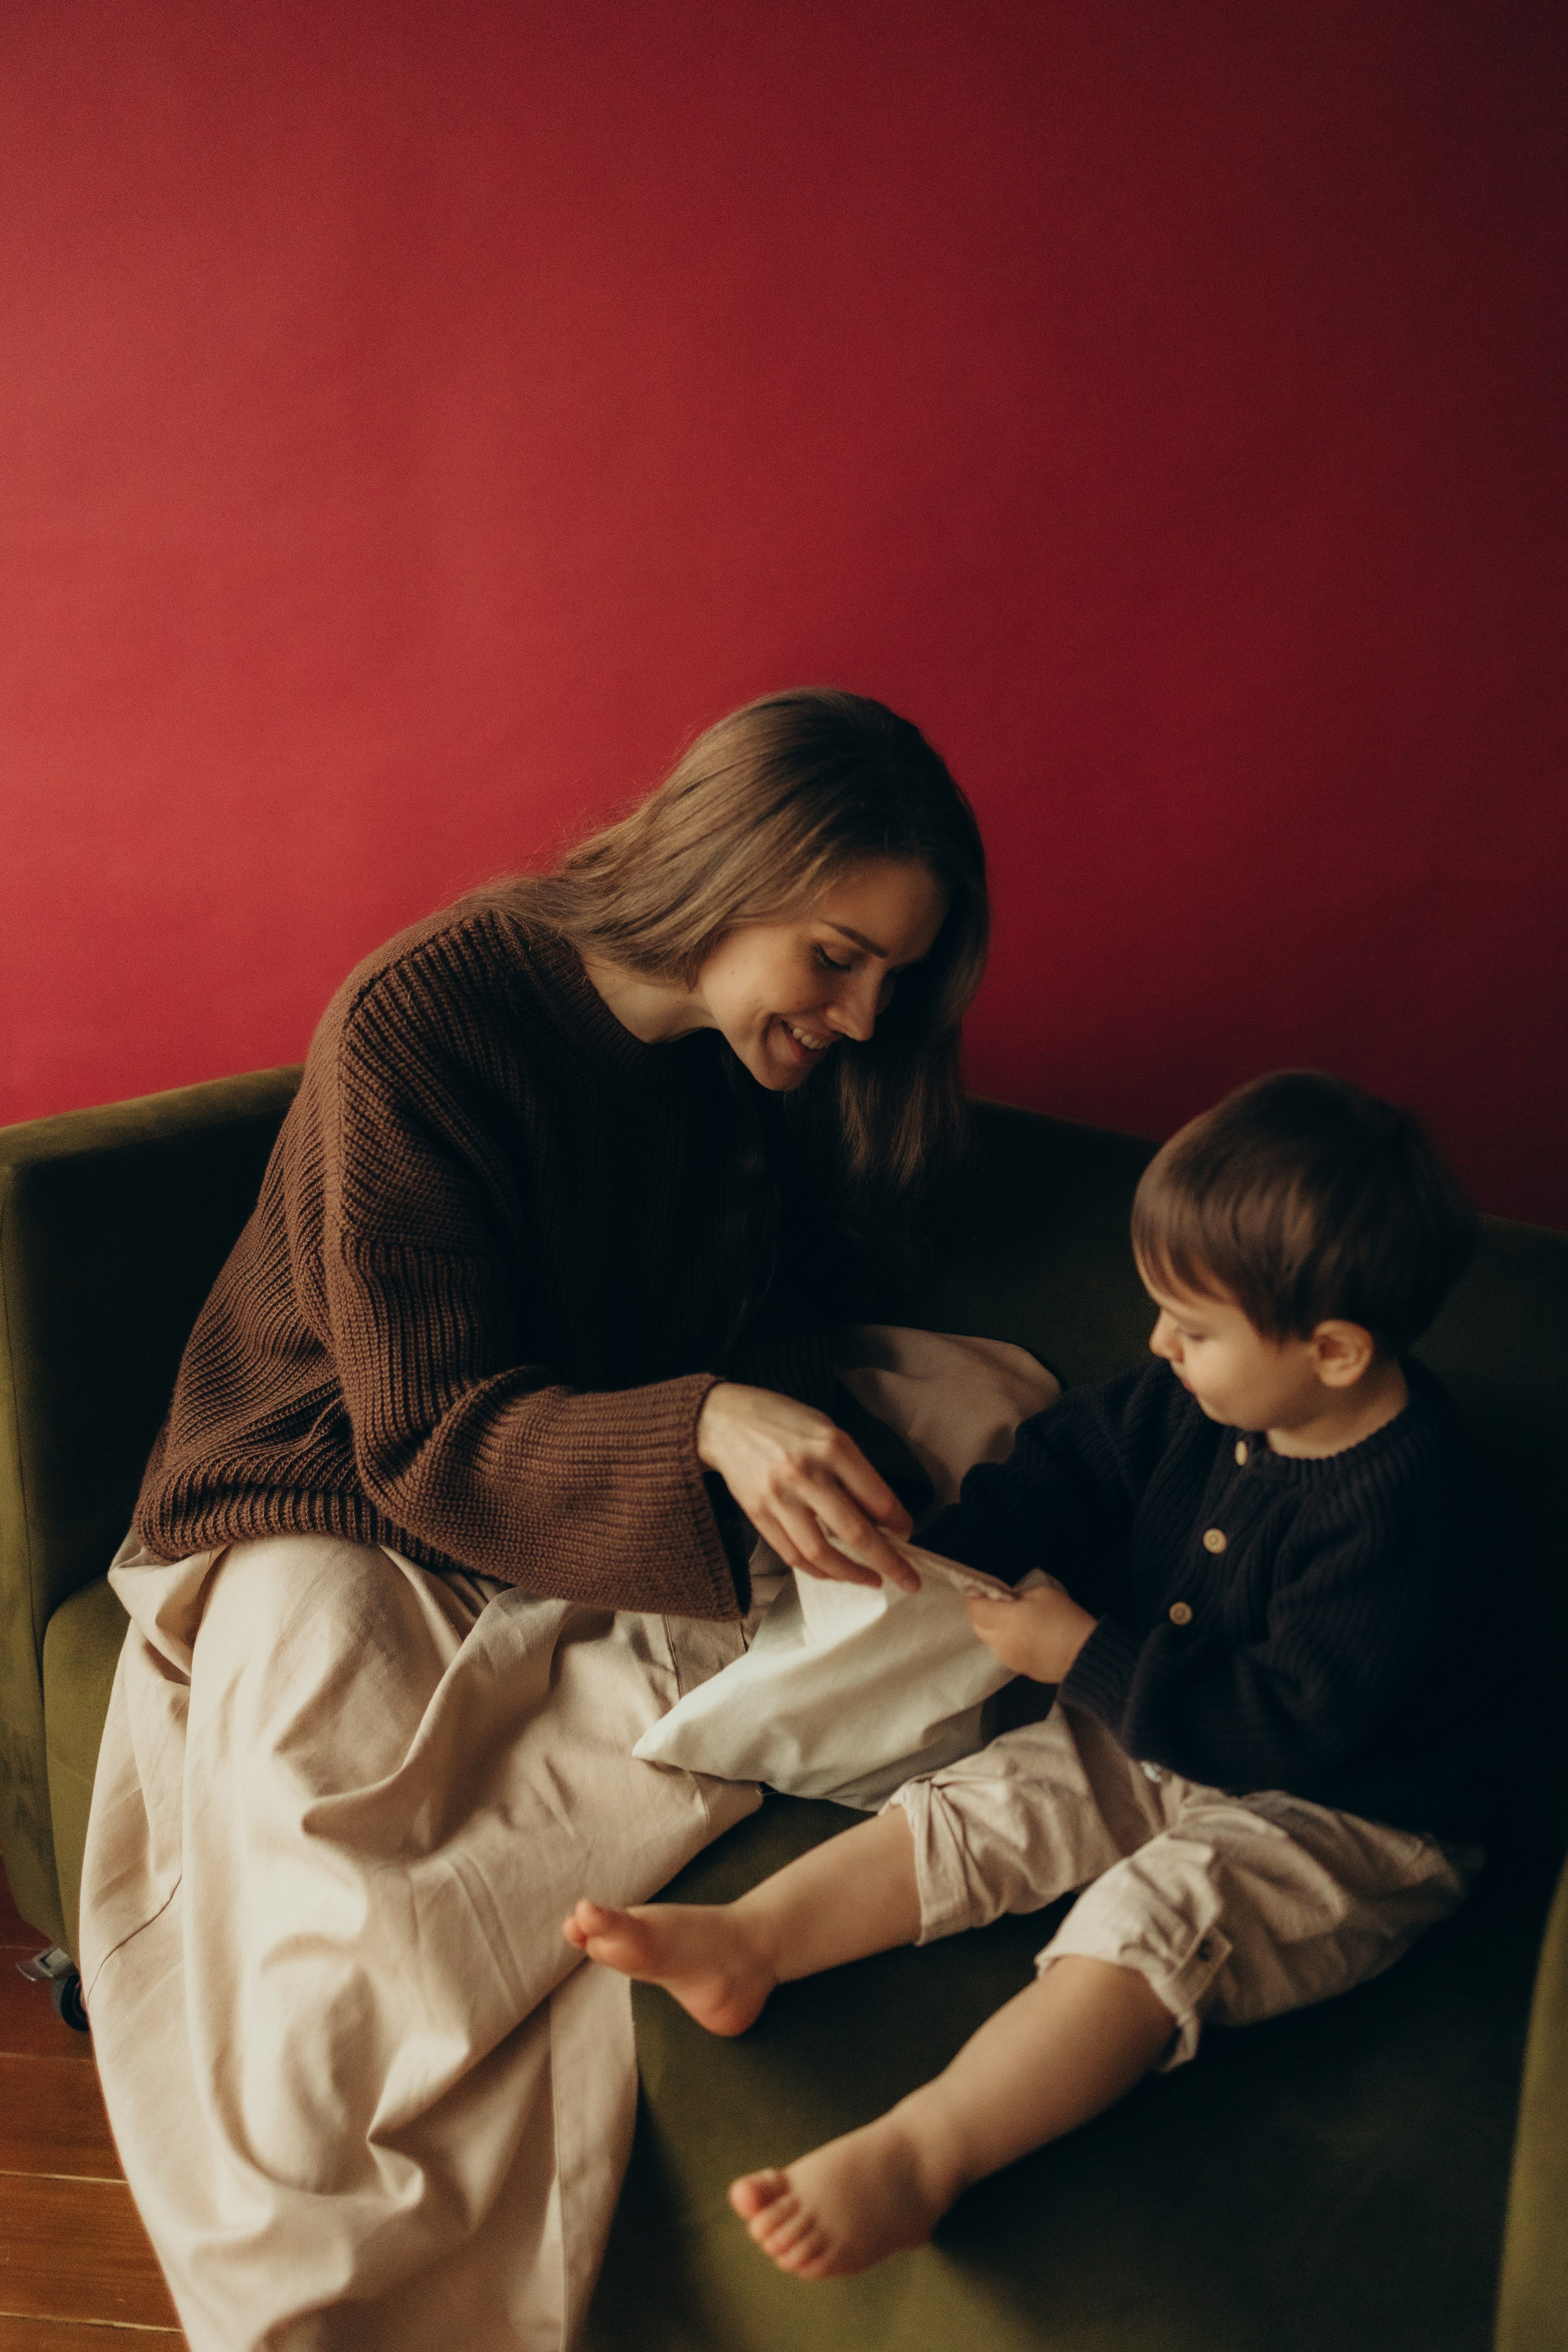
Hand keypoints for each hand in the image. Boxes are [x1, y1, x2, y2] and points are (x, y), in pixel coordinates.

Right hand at [695, 1383, 919, 1590]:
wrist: (724, 1419)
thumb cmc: (784, 1422)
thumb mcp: (828, 1431)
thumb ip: (854, 1470)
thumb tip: (882, 1517)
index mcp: (831, 1446)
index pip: (876, 1497)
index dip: (899, 1522)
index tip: (908, 1533)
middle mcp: (806, 1473)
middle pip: (855, 1532)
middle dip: (889, 1562)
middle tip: (910, 1580)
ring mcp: (779, 1497)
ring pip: (821, 1552)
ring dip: (852, 1574)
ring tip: (873, 1580)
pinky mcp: (757, 1514)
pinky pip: (792, 1554)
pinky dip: (818, 1570)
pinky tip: (836, 1573)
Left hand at [966, 1584, 1097, 1681]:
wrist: (1084, 1656)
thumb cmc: (1065, 1619)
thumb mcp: (1043, 1595)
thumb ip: (1019, 1596)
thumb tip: (1008, 1600)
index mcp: (1004, 1620)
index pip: (975, 1608)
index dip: (975, 1597)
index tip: (980, 1589)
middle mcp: (1000, 1642)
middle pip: (977, 1625)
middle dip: (981, 1613)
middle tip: (994, 1602)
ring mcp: (1008, 1659)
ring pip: (990, 1640)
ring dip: (994, 1629)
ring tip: (1011, 1619)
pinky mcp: (1018, 1670)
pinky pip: (1003, 1652)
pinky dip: (1006, 1642)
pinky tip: (1023, 1635)